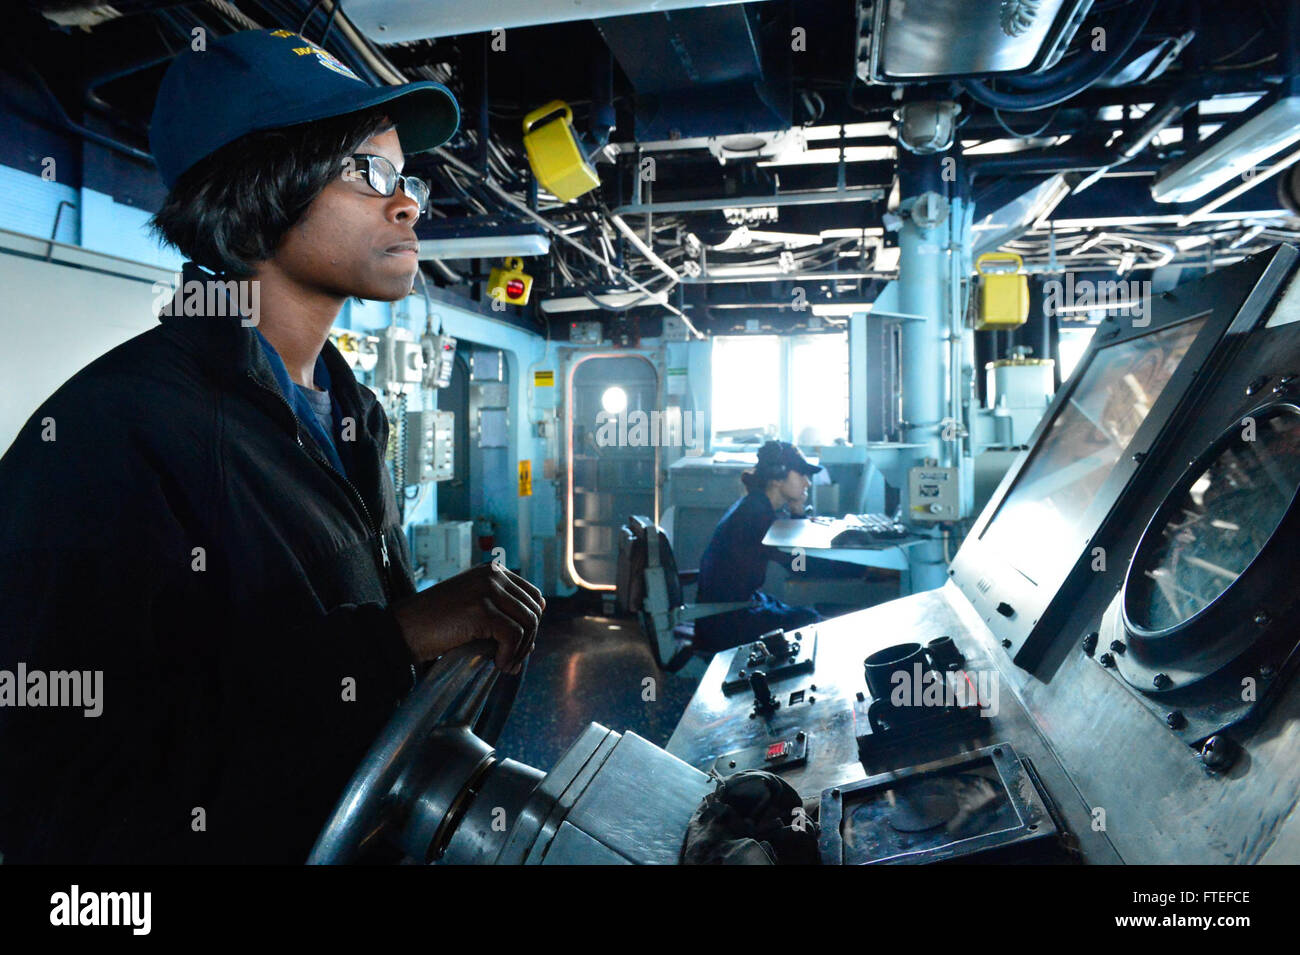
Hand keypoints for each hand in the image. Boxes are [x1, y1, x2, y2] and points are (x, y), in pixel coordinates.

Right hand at [390, 562, 545, 673]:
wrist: (403, 629)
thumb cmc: (435, 625)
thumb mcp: (472, 610)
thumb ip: (501, 617)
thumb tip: (533, 643)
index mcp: (492, 571)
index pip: (532, 595)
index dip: (532, 623)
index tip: (520, 646)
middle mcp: (493, 575)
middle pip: (533, 610)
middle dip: (528, 640)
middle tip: (513, 661)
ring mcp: (488, 589)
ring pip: (528, 623)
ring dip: (521, 650)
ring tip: (505, 665)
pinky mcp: (482, 609)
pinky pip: (513, 636)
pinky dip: (510, 655)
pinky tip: (497, 664)